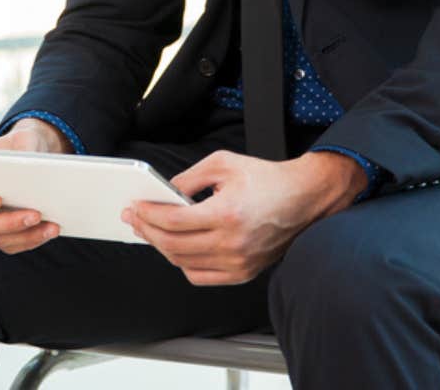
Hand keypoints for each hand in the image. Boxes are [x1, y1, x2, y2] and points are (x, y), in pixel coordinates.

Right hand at [0, 118, 69, 253]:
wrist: (34, 156)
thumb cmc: (22, 144)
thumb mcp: (23, 137)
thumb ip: (23, 146)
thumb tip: (31, 165)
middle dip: (9, 222)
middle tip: (35, 214)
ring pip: (1, 239)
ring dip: (27, 235)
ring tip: (52, 226)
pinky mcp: (7, 235)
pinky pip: (17, 244)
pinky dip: (35, 238)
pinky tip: (53, 229)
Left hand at [122, 149, 365, 285]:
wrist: (304, 199)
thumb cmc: (267, 178)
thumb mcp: (225, 163)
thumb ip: (190, 177)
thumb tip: (165, 192)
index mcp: (227, 213)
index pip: (174, 221)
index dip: (149, 215)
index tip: (135, 207)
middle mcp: (232, 243)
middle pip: (174, 245)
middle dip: (148, 230)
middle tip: (135, 218)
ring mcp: (238, 263)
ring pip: (184, 263)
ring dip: (162, 247)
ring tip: (151, 231)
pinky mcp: (243, 273)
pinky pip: (201, 276)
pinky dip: (183, 264)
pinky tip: (176, 248)